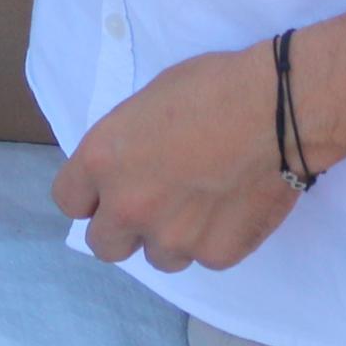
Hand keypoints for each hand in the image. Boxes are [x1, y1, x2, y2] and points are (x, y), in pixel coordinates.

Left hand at [49, 43, 299, 276]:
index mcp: (102, 160)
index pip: (69, 202)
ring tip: (201, 204)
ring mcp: (172, 237)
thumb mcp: (144, 105)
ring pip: (157, 257)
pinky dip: (214, 239)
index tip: (107, 189)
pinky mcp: (215, 255)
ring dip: (170, 238)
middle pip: (103, 245)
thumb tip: (127, 168)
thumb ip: (124, 148)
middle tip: (151, 207)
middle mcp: (129, 206)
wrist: (276, 112)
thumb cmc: (210, 88)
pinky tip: (233, 207)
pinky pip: (204, 256)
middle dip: (121, 229)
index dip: (90, 196)